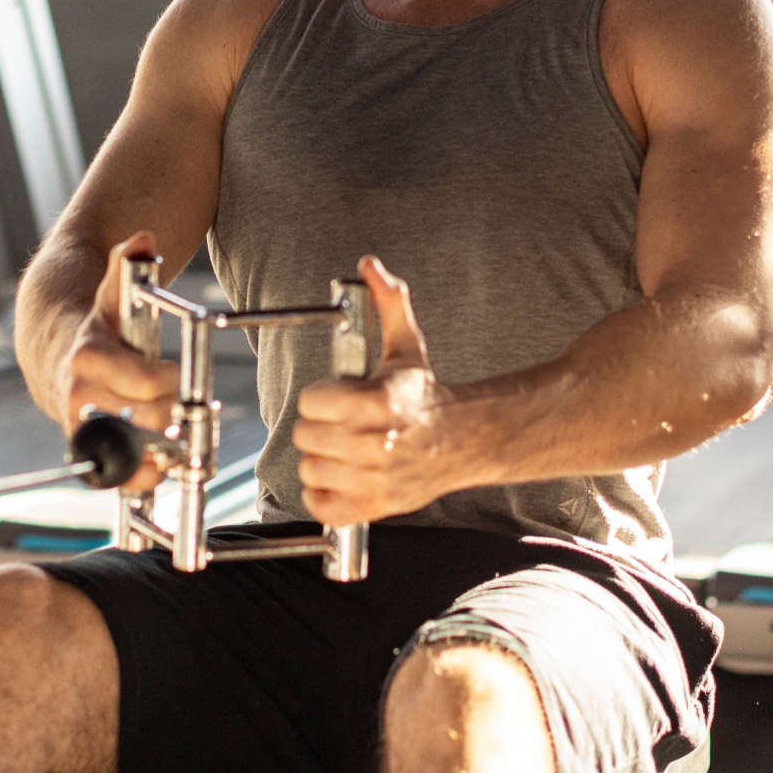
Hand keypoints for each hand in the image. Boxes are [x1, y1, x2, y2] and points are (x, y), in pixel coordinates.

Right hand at [57, 232, 180, 491]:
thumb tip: (143, 238)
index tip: (174, 374)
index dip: (166, 379)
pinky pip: (115, 475)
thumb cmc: (95, 325)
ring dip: (160, 453)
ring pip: (129, 453)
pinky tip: (161, 468)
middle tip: (184, 407)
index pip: (143, 380)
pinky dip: (141, 477)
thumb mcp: (111, 294)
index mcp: (87, 357)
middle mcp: (78, 396)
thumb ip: (127, 265)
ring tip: (181, 446)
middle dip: (172, 414)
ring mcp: (80, 425)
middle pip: (144, 419)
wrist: (52, 353)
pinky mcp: (86, 449)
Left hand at [293, 256, 467, 525]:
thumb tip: (370, 265)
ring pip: (310, 470)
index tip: (339, 396)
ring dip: (322, 459)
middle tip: (342, 422)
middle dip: (320, 425)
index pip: (312, 401)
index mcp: (379, 403)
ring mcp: (376, 480)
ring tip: (345, 447)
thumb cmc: (426, 396)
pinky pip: (321, 506)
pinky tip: (342, 475)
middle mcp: (376, 445)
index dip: (322, 396)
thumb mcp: (406, 347)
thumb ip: (388, 304)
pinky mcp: (375, 507)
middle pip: (306, 436)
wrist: (466, 441)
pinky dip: (324, 494)